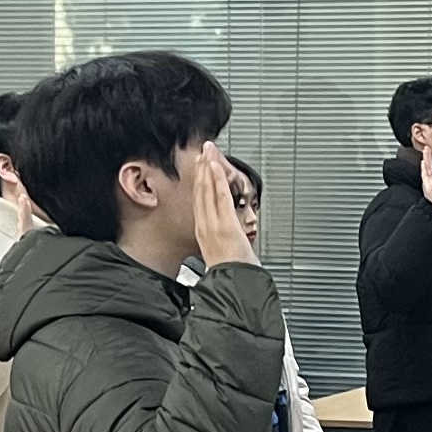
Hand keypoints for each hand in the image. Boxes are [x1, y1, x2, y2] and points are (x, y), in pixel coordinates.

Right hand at [188, 146, 256, 268]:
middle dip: (201, 168)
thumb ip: (216, 236)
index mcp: (202, 229)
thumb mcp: (218, 251)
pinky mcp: (225, 223)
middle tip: (203, 150)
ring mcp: (214, 223)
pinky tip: (216, 166)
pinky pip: (220, 196)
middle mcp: (205, 224)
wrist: (232, 282)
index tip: (200, 165)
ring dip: (208, 168)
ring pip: (208, 190)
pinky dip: (218, 180)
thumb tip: (220, 229)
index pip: (199, 199)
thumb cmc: (229, 270)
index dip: (198, 179)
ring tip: (208, 152)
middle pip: (200, 190)